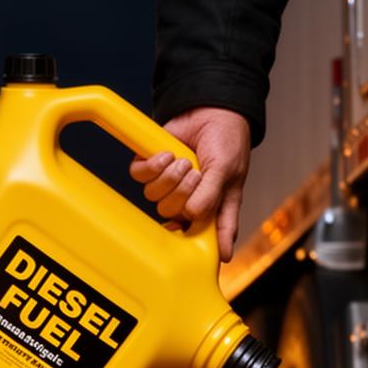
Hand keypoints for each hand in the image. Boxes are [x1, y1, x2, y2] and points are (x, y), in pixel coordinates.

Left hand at [128, 107, 251, 261]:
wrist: (211, 110)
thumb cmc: (227, 143)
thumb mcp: (226, 170)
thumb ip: (212, 196)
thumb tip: (194, 216)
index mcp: (212, 208)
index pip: (205, 238)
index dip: (201, 250)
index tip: (204, 256)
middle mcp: (189, 200)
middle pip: (172, 214)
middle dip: (183, 192)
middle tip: (196, 173)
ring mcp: (169, 185)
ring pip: (154, 197)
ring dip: (169, 177)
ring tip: (184, 160)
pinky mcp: (153, 167)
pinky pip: (140, 176)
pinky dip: (153, 165)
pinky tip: (168, 154)